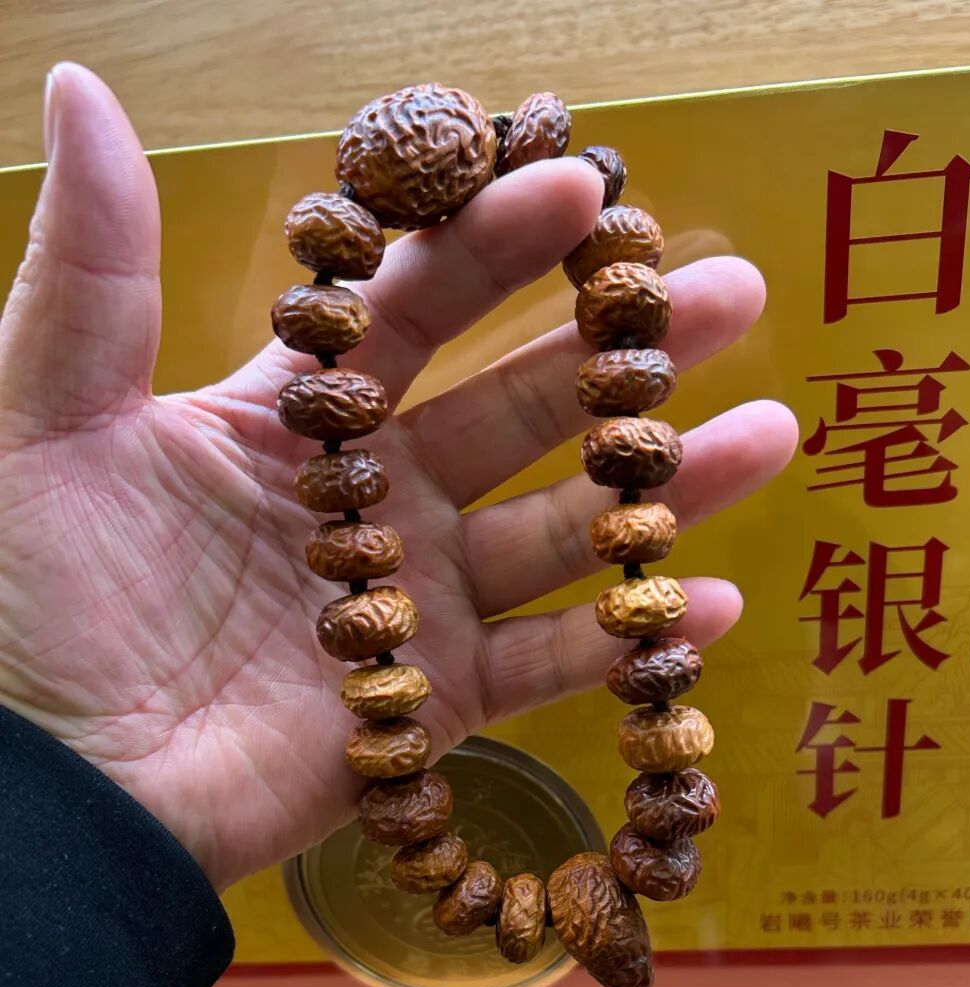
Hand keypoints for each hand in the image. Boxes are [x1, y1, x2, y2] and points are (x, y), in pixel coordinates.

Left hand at [0, 65, 796, 891]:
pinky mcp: (431, 703)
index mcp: (289, 416)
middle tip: (724, 294)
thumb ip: (90, 270)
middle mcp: (370, 499)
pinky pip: (543, 665)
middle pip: (518, 408)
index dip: (493, 246)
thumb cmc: (28, 602)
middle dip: (621, 351)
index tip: (577, 191)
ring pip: (557, 533)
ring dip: (659, 488)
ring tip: (764, 433)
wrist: (51, 786)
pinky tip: (703, 603)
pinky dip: (622, 642)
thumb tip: (83, 86)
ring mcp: (412, 603)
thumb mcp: (42, 418)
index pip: (416, 308)